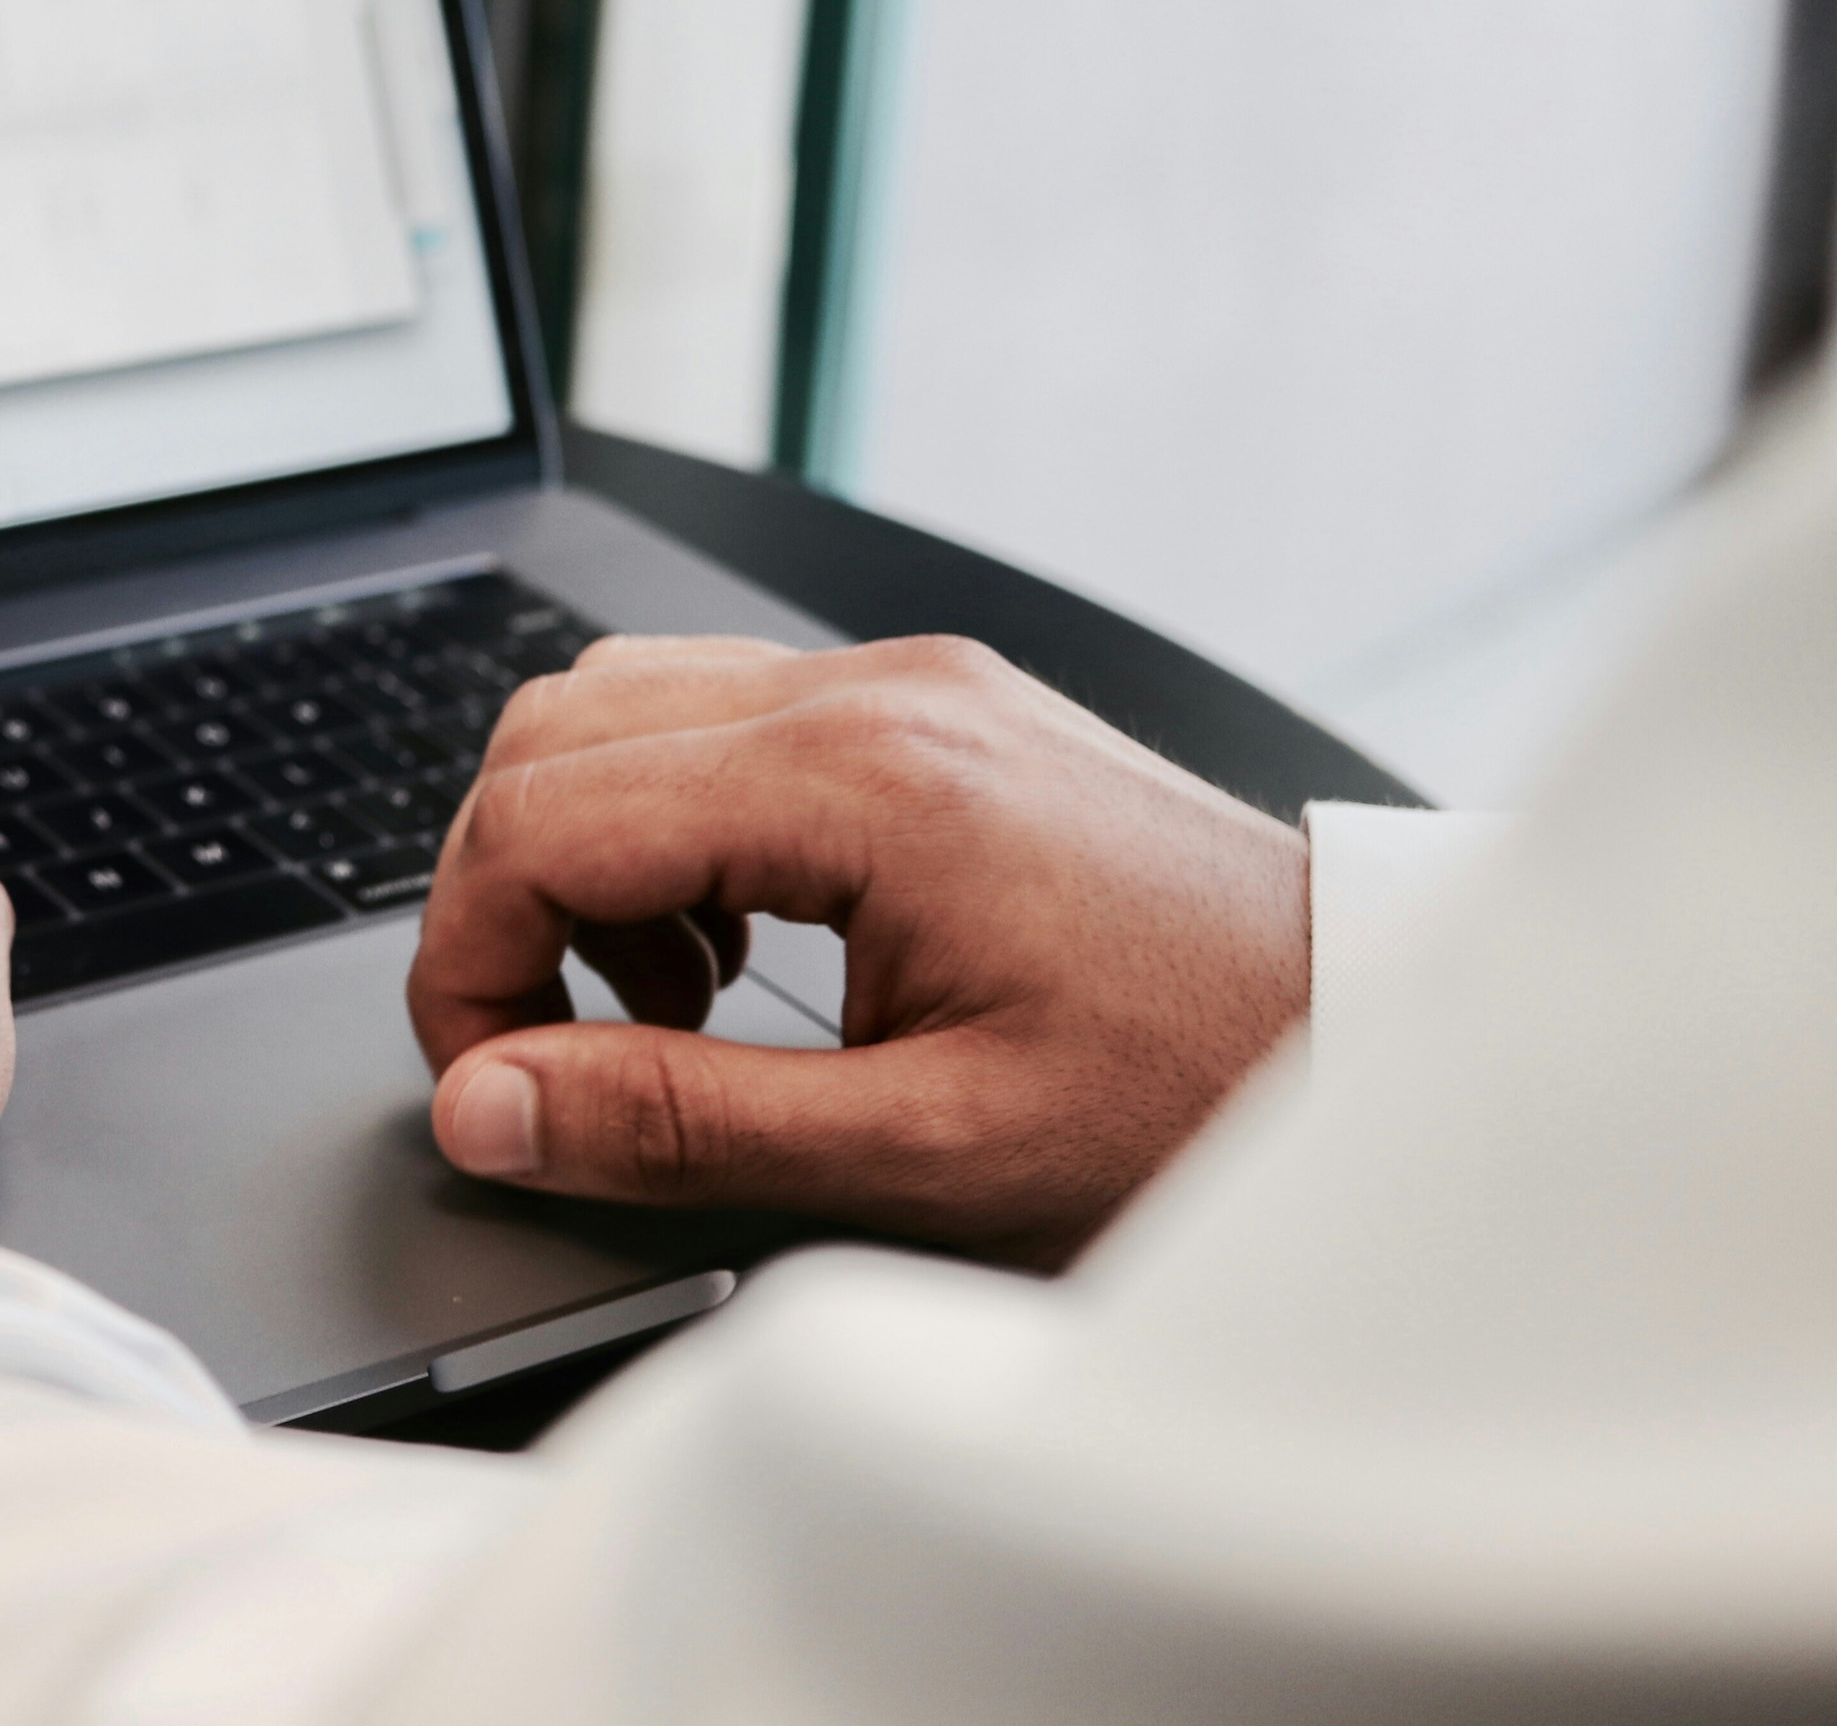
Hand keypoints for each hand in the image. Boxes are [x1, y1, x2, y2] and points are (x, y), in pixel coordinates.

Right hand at [405, 635, 1306, 1268]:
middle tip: (551, 1056)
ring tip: (669, 1013)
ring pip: (624, 708)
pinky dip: (674, 833)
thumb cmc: (1190, 1094)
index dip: (466, 963)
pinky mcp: (933, 708)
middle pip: (554, 732)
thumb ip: (677, 1123)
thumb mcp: (923, 1155)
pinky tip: (742, 955)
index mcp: (859, 777)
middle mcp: (872, 689)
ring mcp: (907, 682)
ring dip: (587, 860)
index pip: (540, 814)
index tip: (492, 1088)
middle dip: (502, 900)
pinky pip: (724, 723)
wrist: (1369, 1031)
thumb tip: (489, 1106)